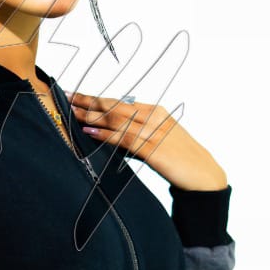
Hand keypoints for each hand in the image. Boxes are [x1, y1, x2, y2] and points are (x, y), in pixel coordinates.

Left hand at [66, 91, 227, 191]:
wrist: (203, 175)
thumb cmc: (180, 159)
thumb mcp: (159, 138)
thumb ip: (137, 132)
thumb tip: (109, 131)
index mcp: (155, 111)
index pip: (119, 101)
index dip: (96, 98)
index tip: (76, 94)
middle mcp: (154, 117)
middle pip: (115, 106)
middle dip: (88, 101)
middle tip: (66, 96)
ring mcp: (154, 132)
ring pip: (117, 119)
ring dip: (92, 115)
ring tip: (72, 112)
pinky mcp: (154, 149)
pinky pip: (124, 139)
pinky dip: (105, 134)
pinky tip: (89, 131)